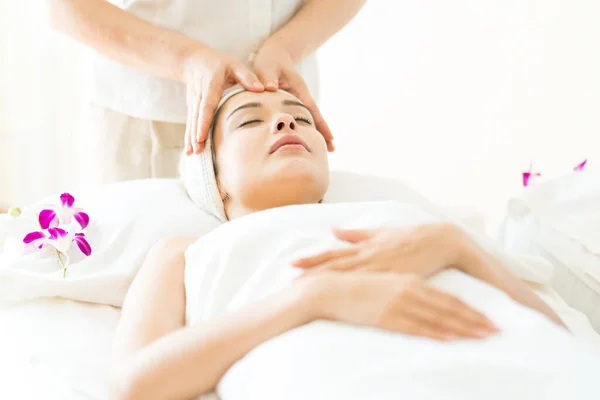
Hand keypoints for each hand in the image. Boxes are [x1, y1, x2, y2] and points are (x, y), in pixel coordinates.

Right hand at [182, 47, 264, 154]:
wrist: (193, 61)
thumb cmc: (219, 63)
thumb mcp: (234, 65)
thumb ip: (247, 77)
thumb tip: (261, 89)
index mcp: (211, 86)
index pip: (206, 105)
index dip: (204, 121)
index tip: (201, 135)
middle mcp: (199, 96)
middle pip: (197, 117)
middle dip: (196, 134)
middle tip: (198, 150)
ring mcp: (194, 102)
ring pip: (192, 122)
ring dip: (191, 138)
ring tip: (193, 154)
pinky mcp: (192, 108)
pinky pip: (191, 123)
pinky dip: (189, 137)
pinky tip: (190, 151)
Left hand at [251, 40, 333, 150]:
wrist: (275, 54)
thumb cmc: (271, 60)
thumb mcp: (267, 66)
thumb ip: (268, 76)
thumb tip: (270, 88)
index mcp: (299, 90)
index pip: (311, 110)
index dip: (320, 124)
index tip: (329, 137)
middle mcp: (302, 97)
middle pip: (315, 118)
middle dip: (323, 132)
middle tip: (332, 150)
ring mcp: (298, 101)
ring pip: (309, 119)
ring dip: (316, 133)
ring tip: (324, 150)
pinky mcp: (292, 104)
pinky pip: (300, 118)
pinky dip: (304, 129)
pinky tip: (304, 139)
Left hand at [293, 223, 465, 276]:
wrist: (441, 240)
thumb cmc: (410, 236)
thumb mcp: (380, 232)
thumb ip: (356, 233)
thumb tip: (333, 229)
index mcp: (364, 246)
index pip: (332, 254)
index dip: (312, 260)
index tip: (292, 265)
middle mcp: (368, 255)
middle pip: (335, 266)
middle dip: (313, 274)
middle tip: (290, 283)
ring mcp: (381, 267)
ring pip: (350, 277)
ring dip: (329, 283)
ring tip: (311, 292)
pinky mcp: (395, 277)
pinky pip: (374, 287)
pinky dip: (358, 293)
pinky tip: (346, 300)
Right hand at [312, 272, 497, 340]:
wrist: (331, 289)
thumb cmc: (358, 285)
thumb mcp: (387, 281)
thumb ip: (407, 288)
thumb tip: (425, 299)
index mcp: (411, 281)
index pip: (449, 298)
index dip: (471, 310)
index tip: (489, 319)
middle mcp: (411, 290)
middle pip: (450, 308)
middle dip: (475, 320)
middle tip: (497, 330)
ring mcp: (400, 304)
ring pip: (439, 318)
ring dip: (463, 328)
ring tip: (483, 337)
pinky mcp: (388, 317)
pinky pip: (418, 327)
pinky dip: (437, 333)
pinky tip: (452, 339)